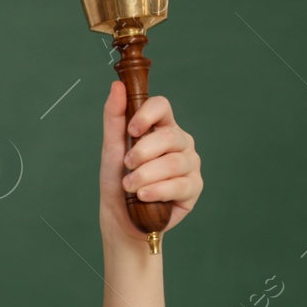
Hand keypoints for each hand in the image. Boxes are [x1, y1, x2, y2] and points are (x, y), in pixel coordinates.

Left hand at [98, 80, 202, 247]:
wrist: (122, 219)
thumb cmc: (118, 182)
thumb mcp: (112, 149)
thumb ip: (115, 118)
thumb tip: (117, 87)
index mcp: (161, 128)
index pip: (163, 106)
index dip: (148, 114)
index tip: (132, 130)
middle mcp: (180, 142)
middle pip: (170, 135)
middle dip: (143, 152)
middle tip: (127, 166)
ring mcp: (190, 164)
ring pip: (174, 162)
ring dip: (146, 176)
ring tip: (130, 187)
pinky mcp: (194, 188)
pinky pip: (180, 184)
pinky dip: (158, 191)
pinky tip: (144, 197)